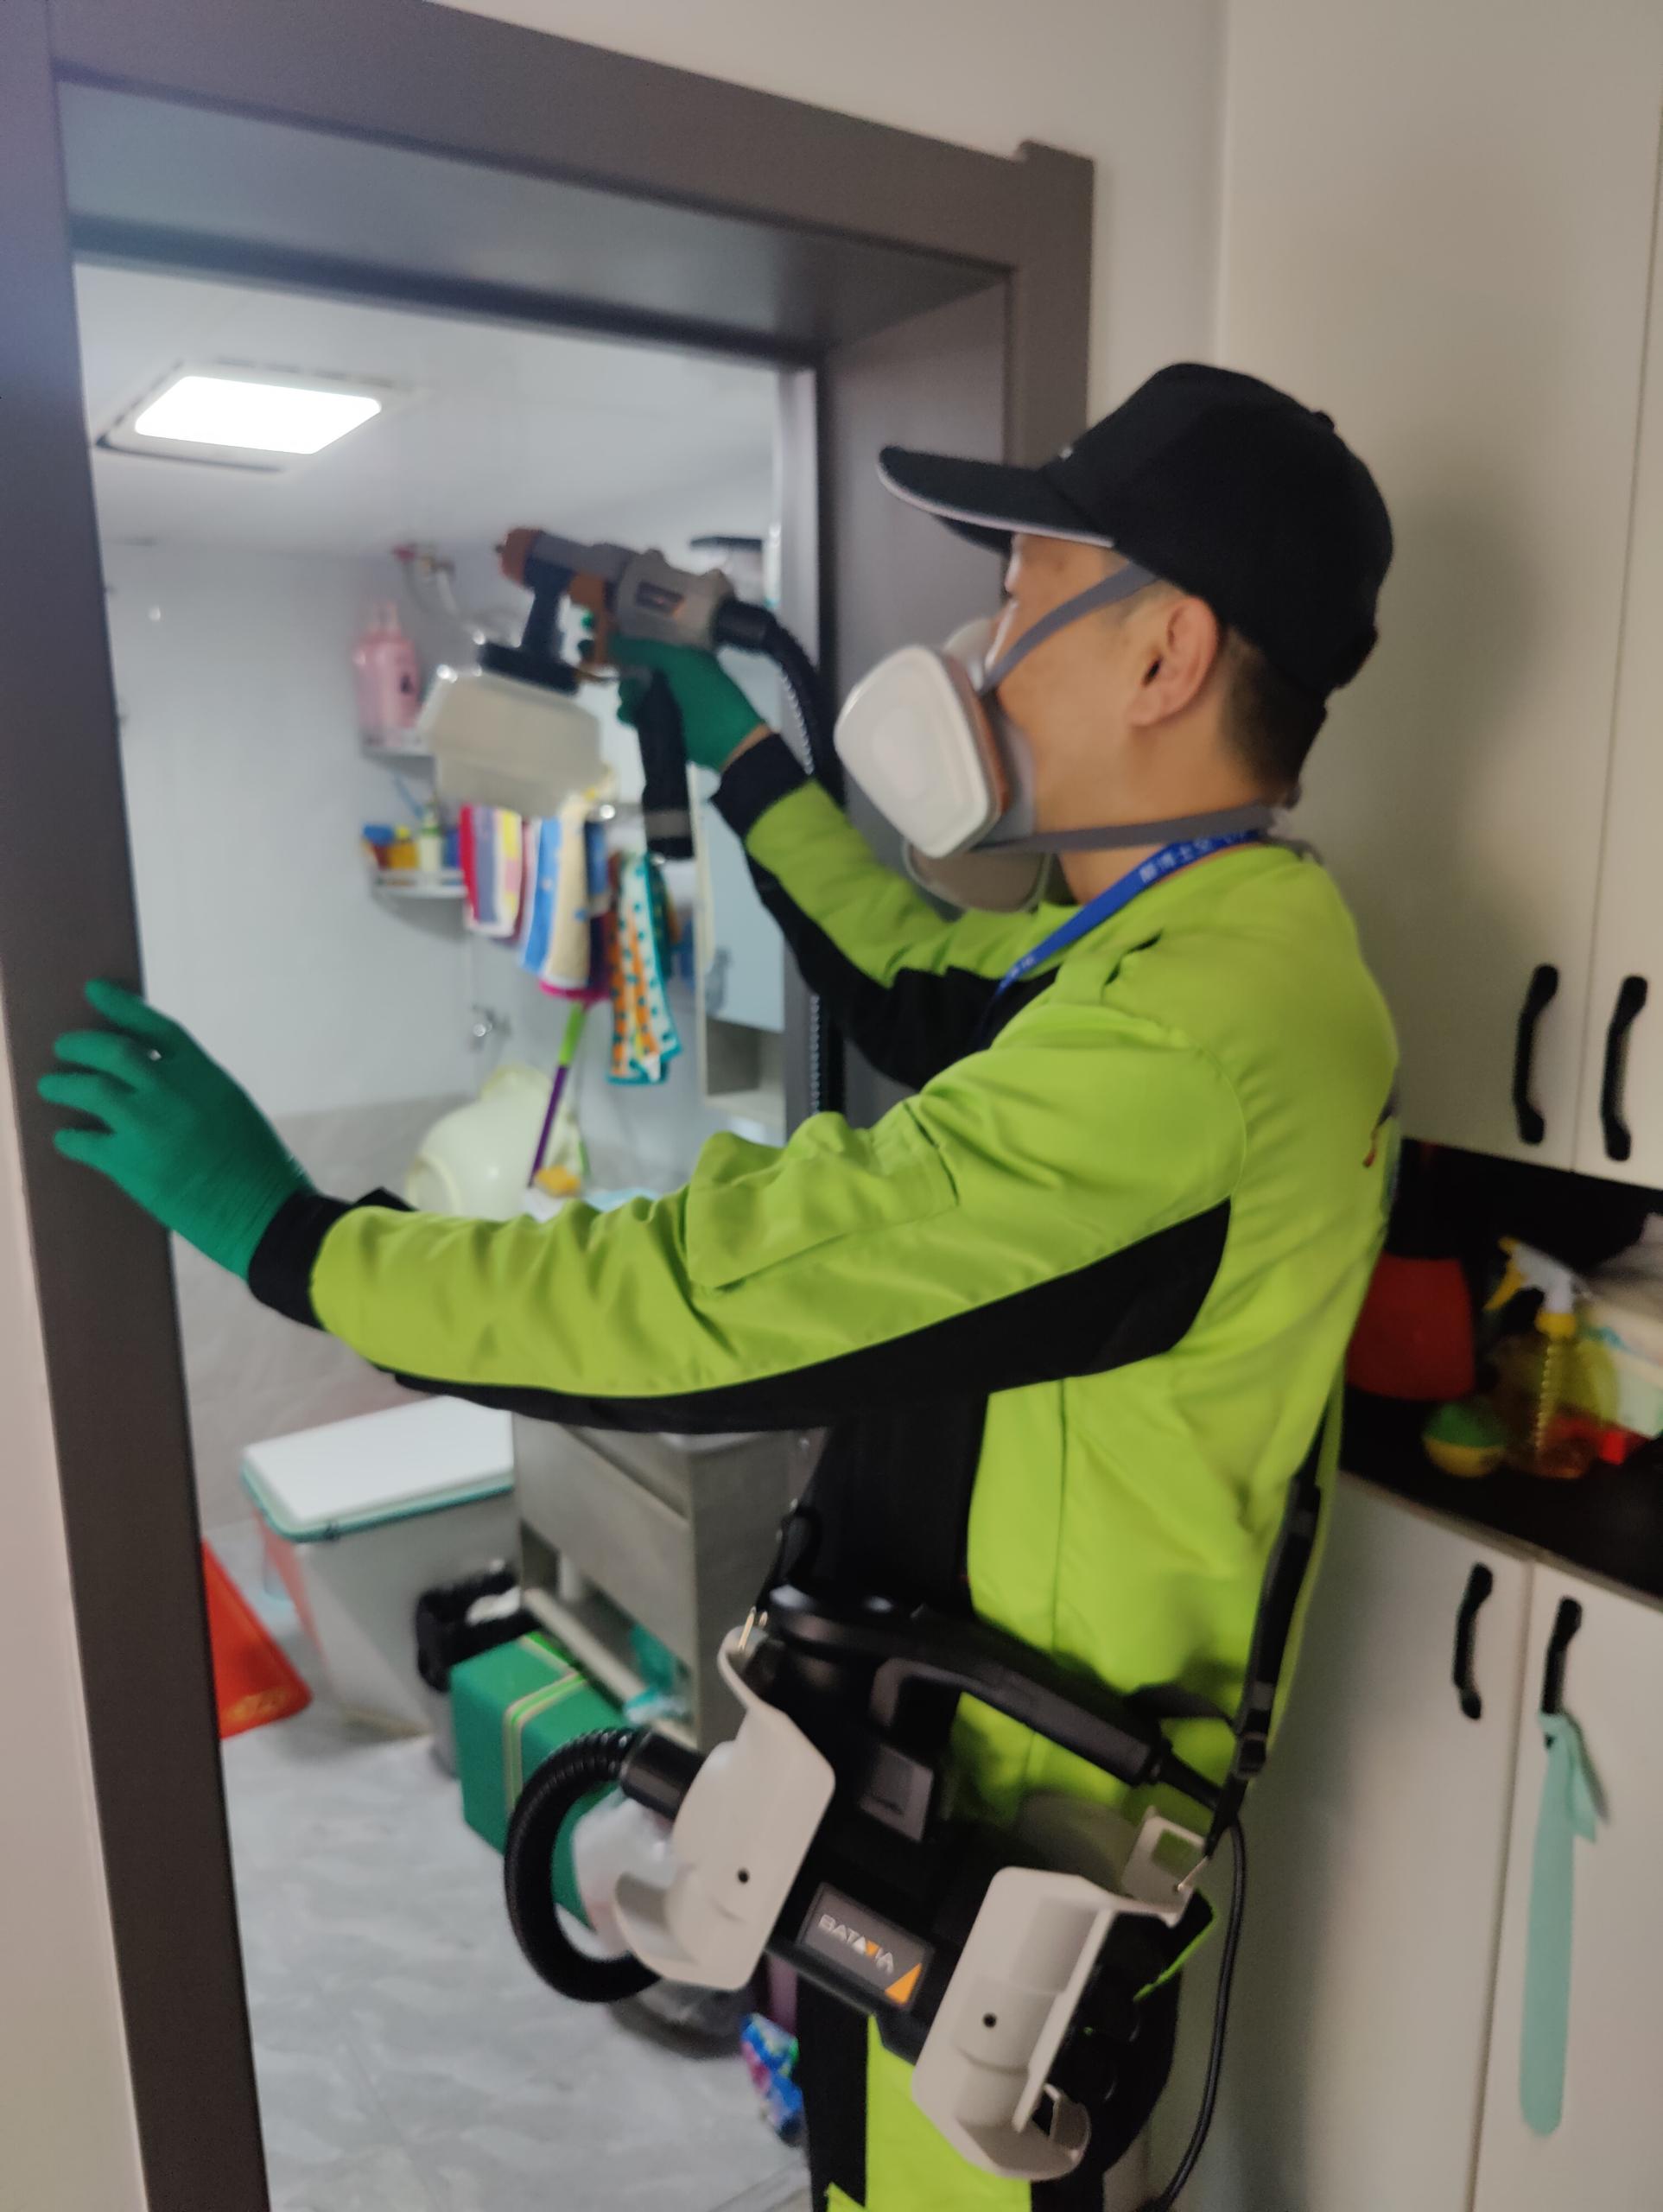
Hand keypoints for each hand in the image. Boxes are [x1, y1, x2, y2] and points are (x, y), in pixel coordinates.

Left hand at [39, 982, 312, 1278]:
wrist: (265, 1214)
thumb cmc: (260, 1170)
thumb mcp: (234, 1111)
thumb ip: (196, 1090)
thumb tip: (156, 1082)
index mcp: (206, 1075)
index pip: (154, 1027)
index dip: (121, 1006)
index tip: (95, 991)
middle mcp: (173, 1091)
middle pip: (112, 1050)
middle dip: (81, 1045)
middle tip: (63, 1048)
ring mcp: (148, 1125)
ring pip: (89, 1088)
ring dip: (63, 1084)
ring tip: (51, 1086)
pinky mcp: (130, 1164)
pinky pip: (83, 1141)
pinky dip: (68, 1138)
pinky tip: (63, 1138)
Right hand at [611, 635, 767, 772]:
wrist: (726, 738)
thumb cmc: (707, 692)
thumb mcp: (679, 661)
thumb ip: (645, 649)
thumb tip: (611, 640)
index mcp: (680, 653)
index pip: (646, 636)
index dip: (622, 630)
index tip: (597, 624)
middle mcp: (670, 672)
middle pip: (633, 661)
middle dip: (612, 657)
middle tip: (584, 650)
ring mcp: (663, 699)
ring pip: (631, 688)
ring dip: (624, 689)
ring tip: (629, 695)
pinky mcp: (657, 723)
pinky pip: (633, 714)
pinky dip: (627, 712)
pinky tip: (629, 713)